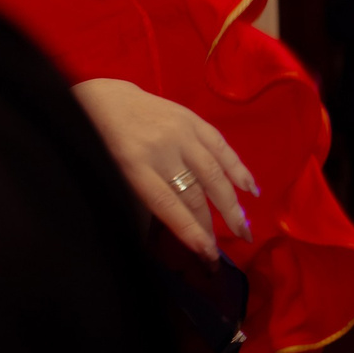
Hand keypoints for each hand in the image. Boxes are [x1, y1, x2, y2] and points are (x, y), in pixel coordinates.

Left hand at [73, 78, 258, 258]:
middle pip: (195, 193)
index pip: (167, 205)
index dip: (190, 230)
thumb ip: (143, 195)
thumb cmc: (102, 143)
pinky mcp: (193, 120)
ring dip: (233, 203)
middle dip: (216, 224)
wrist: (104, 99)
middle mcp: (161, 149)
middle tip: (236, 244)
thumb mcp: (112, 171)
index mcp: (134, 165)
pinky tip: (251, 189)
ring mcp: (181, 133)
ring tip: (245, 227)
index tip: (208, 253)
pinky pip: (222, 147)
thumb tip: (181, 226)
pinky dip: (239, 170)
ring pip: (214, 174)